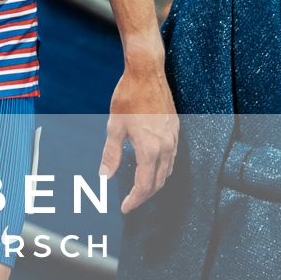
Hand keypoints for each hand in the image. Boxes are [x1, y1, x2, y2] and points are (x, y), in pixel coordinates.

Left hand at [99, 52, 177, 212]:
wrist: (147, 72)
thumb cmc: (128, 97)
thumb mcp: (114, 127)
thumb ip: (111, 155)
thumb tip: (105, 177)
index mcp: (150, 149)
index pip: (145, 186)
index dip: (135, 200)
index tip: (125, 208)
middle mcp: (166, 147)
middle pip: (159, 182)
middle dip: (145, 196)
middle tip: (131, 202)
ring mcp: (173, 138)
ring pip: (168, 171)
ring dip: (155, 183)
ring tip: (140, 188)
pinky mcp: (175, 129)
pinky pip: (172, 157)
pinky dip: (162, 168)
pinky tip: (151, 166)